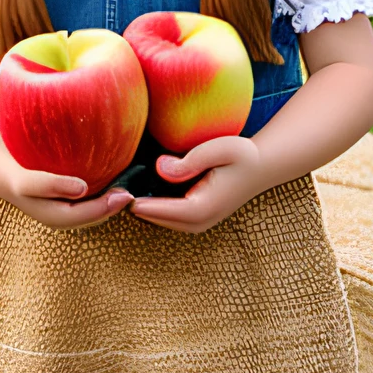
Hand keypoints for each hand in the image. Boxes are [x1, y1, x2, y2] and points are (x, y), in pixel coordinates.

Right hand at [0, 167, 133, 230]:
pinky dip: (102, 196)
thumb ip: (53, 184)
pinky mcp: (66, 203)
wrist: (2, 174)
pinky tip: (110, 183)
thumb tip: (84, 188)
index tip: (126, 194)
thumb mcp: (27, 180)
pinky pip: (89, 203)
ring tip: (125, 189)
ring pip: (94, 212)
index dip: (109, 206)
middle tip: (131, 192)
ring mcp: (65, 212)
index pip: (89, 214)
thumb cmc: (15, 176)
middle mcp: (63, 219)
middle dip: (114, 206)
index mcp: (56, 218)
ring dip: (110, 203)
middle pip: (95, 216)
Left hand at [129, 136, 270, 233]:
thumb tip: (161, 168)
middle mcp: (199, 221)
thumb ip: (191, 159)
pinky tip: (136, 190)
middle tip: (110, 189)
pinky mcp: (195, 219)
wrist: (262, 166)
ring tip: (118, 190)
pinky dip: (151, 207)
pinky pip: (166, 217)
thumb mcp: (221, 149)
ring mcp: (198, 223)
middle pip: (155, 219)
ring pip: (158, 220)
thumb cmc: (243, 155)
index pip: (161, 210)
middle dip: (133, 207)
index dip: (137, 202)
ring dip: (140, 208)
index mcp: (203, 207)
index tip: (116, 192)